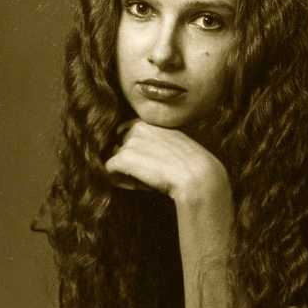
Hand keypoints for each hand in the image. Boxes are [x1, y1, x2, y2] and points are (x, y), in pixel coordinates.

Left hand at [104, 120, 229, 204]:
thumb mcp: (174, 144)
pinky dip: (120, 181)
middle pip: (119, 147)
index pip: (126, 133)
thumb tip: (142, 155)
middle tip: (148, 175)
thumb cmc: (192, 165)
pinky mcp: (123, 158)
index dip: (134, 151)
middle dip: (129, 162)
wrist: (198, 176)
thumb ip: (156, 142)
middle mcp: (136, 127)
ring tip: (147, 180)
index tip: (149, 164)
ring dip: (126, 172)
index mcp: (150, 122)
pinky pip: (109, 171)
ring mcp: (129, 142)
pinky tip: (139, 186)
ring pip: (115, 160)